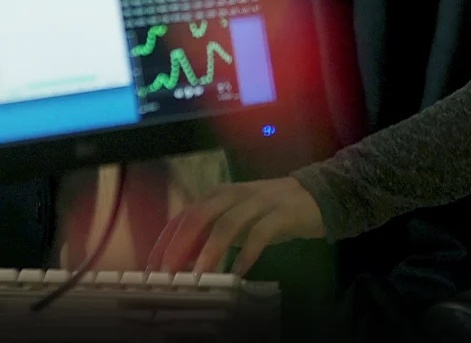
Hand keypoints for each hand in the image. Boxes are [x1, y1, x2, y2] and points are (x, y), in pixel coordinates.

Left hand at [147, 176, 325, 276]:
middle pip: (201, 215)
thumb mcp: (237, 220)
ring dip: (211, 250)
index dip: (167, 240)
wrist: (316, 195)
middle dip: (181, 245)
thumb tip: (182, 260)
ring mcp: (259, 201)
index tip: (153, 267)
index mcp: (220, 194)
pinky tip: (239, 272)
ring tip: (199, 276)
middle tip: (169, 273)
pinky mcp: (282, 213)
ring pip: (228, 223)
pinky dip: (247, 253)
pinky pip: (261, 233)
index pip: (185, 214)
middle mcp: (236, 194)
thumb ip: (210, 234)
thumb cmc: (270, 211)